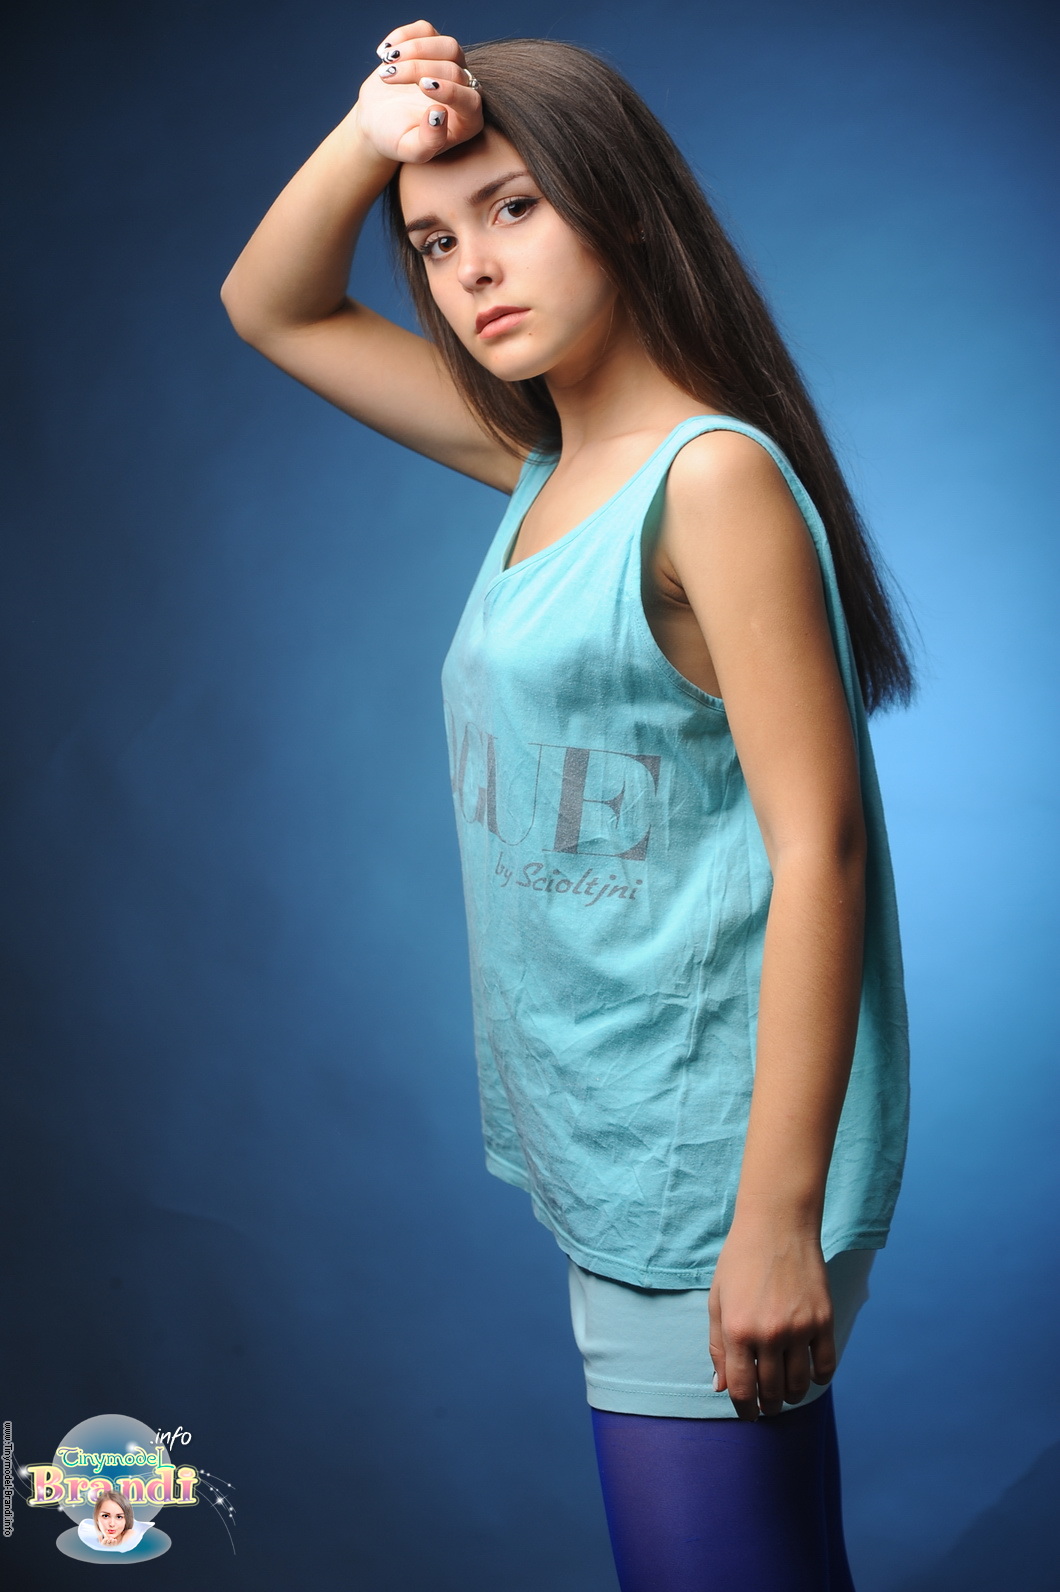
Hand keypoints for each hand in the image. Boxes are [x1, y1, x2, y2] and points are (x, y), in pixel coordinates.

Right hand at [353, 20, 482, 163]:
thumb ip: (428, 142)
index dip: (450, 91)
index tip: (422, 86)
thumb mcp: (409, 150)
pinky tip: (384, 54)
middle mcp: (465, 91)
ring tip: (386, 62)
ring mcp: (452, 66)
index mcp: (467, 121)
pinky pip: (426, 31)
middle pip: (454, 69)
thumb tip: (440, 115)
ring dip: (414, 48)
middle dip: (418, 69)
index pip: (471, 101)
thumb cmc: (396, 139)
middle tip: (388, 76)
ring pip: (447, 45)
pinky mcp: (433, 46)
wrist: (377, 121)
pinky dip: (403, 36)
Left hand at [707, 1220, 836, 1419]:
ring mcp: (799, 1328)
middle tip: (768, 1406)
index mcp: (736, 1330)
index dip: (745, 1410)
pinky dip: (819, 1378)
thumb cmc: (740, 1261)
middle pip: (772, 1392)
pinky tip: (810, 1375)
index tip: (749, 1415)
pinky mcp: (823, 1320)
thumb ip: (717, 1347)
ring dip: (793, 1396)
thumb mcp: (717, 1301)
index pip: (742, 1390)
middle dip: (768, 1406)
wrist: (777, 1225)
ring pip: (799, 1385)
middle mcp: (768, 1334)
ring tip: (787, 1393)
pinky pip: (826, 1366)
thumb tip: (721, 1388)